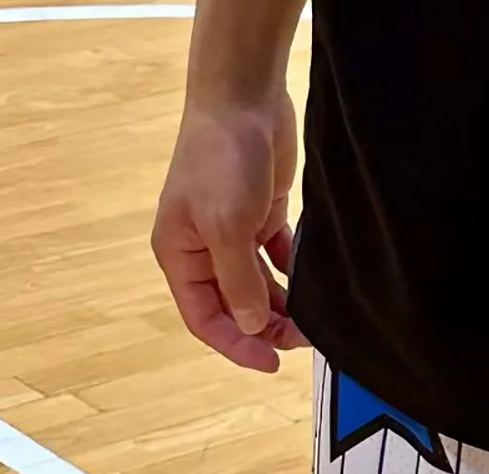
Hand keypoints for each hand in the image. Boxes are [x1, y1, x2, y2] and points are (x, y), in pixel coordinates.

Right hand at [152, 96, 309, 371]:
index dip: (235, 346)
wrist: (244, 96)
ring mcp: (231, 235)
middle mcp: (202, 250)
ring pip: (257, 290)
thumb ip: (238, 281)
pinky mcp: (259, 218)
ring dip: (281, 309)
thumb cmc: (221, 155)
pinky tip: (308, 287)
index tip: (270, 362)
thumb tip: (253, 325)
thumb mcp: (226, 225)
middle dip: (264, 329)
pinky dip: (290, 277)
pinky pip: (274, 262)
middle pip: (233, 309)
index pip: (204, 319)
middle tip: (299, 340)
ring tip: (309, 321)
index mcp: (180, 255)